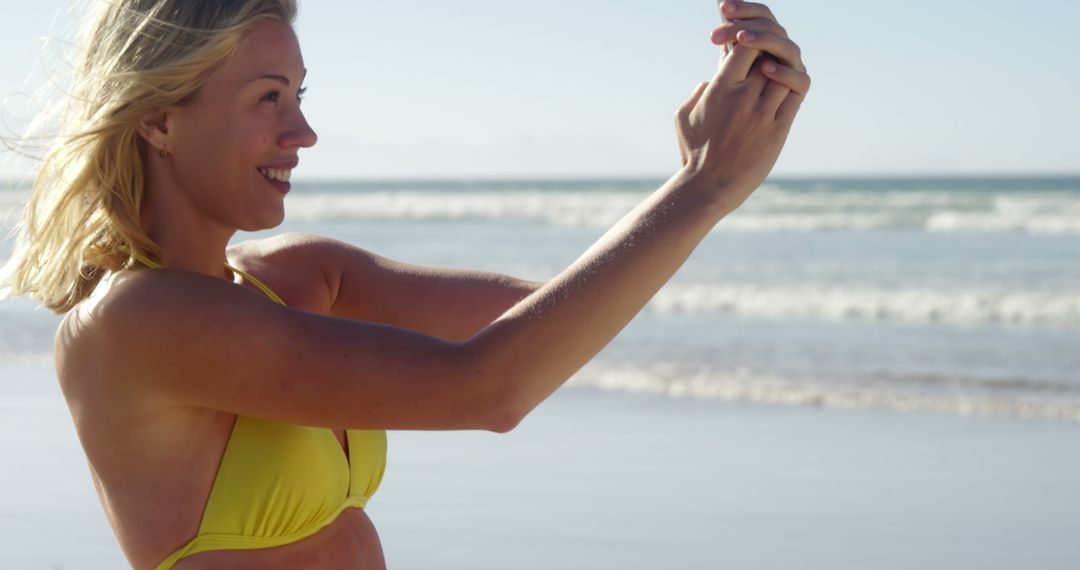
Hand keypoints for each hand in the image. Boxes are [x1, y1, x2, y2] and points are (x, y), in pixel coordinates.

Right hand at [674, 1, 809, 213]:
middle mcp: (742, 98)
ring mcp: (762, 114)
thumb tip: (710, 80)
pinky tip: (786, 90)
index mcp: (719, 89)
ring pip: (785, 74)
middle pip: (768, 56)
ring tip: (775, 77)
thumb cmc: (693, 154)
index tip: (748, 51)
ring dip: (783, 71)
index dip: (750, 42)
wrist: (708, 188)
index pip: (745, 46)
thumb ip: (697, 93)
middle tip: (766, 60)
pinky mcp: (778, 131)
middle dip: (768, 55)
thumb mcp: (683, 117)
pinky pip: (795, 96)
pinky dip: (793, 86)